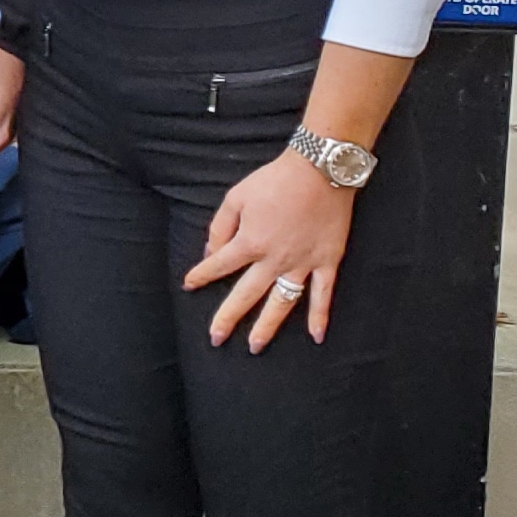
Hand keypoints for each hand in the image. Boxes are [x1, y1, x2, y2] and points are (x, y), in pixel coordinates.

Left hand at [183, 151, 355, 350]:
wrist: (320, 170)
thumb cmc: (274, 180)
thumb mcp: (236, 197)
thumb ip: (220, 227)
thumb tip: (210, 253)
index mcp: (249, 242)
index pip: (218, 266)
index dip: (201, 276)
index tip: (189, 286)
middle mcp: (274, 260)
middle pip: (246, 295)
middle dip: (228, 318)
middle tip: (215, 339)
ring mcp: (302, 263)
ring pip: (282, 302)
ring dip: (268, 326)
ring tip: (255, 346)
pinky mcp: (327, 261)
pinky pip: (323, 294)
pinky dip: (320, 316)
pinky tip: (316, 337)